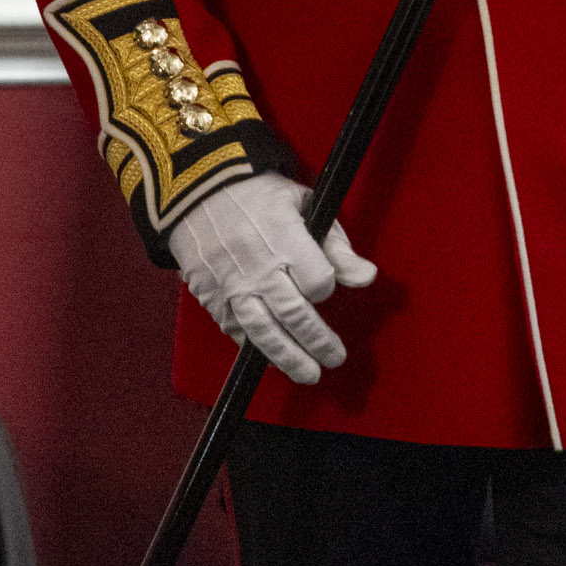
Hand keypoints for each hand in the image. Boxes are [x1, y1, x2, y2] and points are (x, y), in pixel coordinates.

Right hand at [165, 172, 377, 384]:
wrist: (198, 192)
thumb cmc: (259, 197)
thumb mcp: (305, 205)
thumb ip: (337, 245)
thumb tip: (366, 277)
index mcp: (285, 238)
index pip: (318, 281)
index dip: (326, 286)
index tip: (325, 285)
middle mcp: (258, 267)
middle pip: (294, 314)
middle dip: (318, 341)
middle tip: (335, 359)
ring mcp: (232, 285)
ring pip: (263, 331)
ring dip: (288, 358)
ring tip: (308, 374)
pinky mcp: (211, 296)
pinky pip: (235, 330)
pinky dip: (254, 348)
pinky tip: (272, 359)